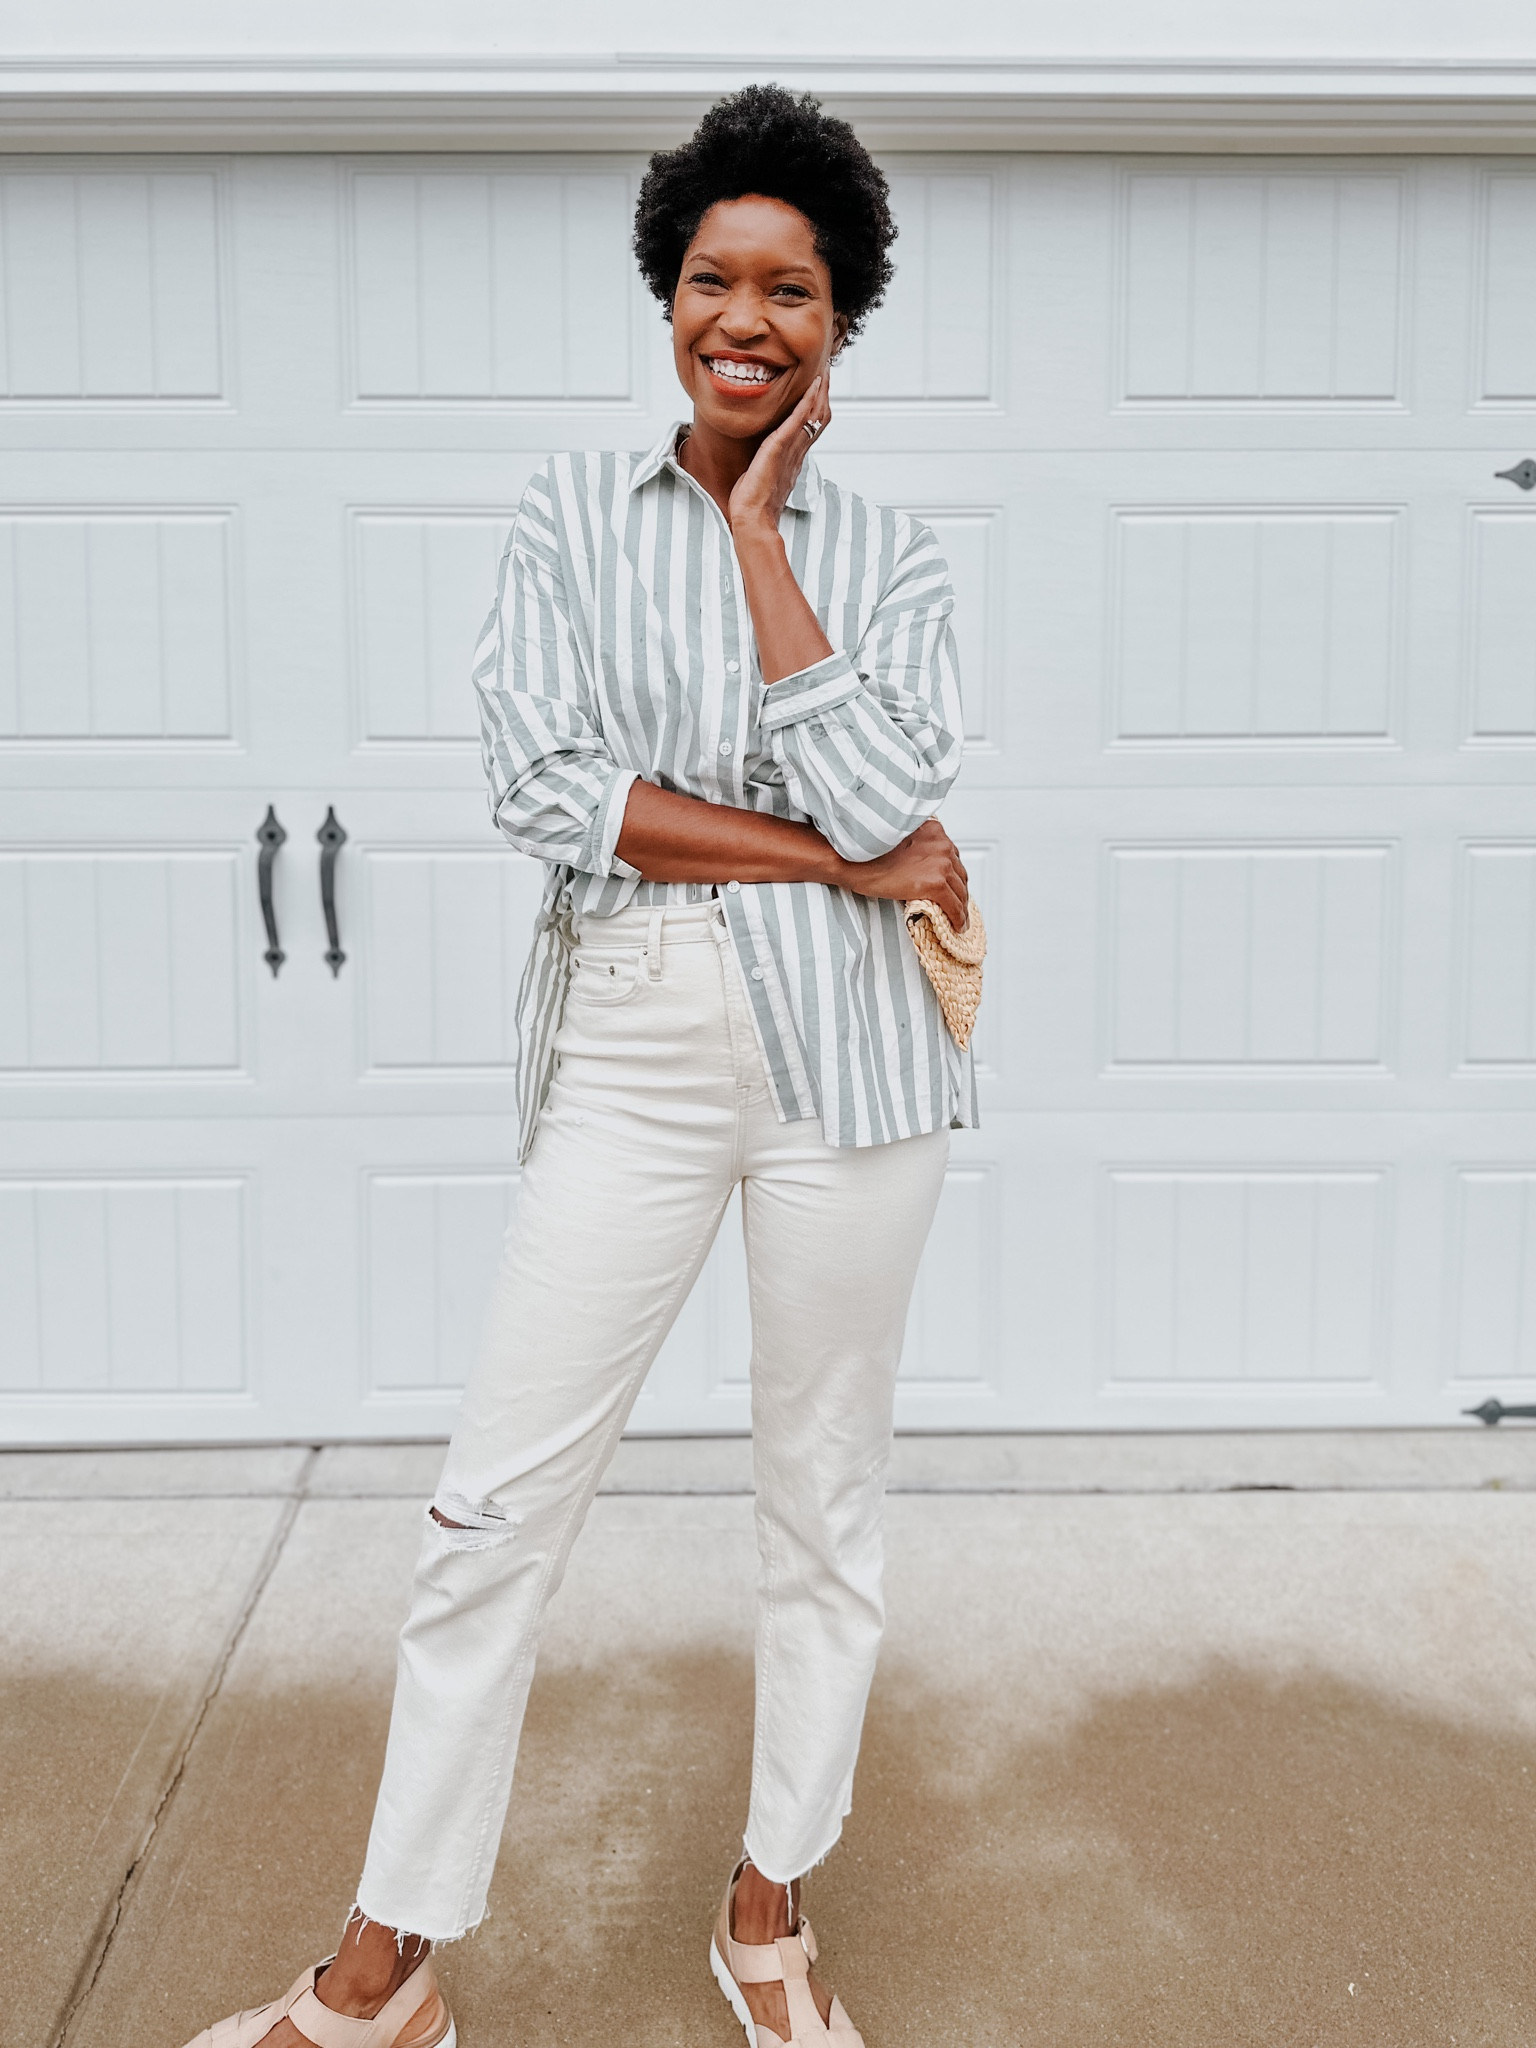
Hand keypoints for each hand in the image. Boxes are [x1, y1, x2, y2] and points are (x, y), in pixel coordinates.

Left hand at [727, 372, 831, 535]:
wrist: (753, 521)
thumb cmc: (753, 505)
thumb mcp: (763, 476)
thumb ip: (768, 463)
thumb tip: (763, 457)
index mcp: (794, 457)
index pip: (812, 425)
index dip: (818, 403)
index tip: (820, 383)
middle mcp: (798, 452)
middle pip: (819, 416)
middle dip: (824, 392)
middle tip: (827, 368)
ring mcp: (791, 451)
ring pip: (813, 415)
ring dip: (819, 391)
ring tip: (823, 369)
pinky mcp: (778, 450)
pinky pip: (796, 422)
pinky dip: (805, 403)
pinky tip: (811, 386)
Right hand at [838, 820, 968, 932]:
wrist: (851, 860)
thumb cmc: (866, 852)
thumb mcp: (898, 840)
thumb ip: (916, 849)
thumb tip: (921, 870)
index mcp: (934, 830)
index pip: (951, 856)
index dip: (952, 875)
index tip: (952, 887)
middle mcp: (942, 844)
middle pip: (959, 873)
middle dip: (959, 891)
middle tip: (957, 906)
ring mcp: (940, 863)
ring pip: (960, 891)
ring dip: (961, 906)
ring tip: (959, 920)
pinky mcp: (935, 883)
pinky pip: (955, 906)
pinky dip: (958, 918)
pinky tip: (957, 926)